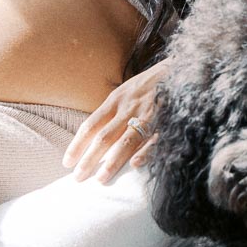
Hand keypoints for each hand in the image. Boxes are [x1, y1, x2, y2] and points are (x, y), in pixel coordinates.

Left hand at [62, 59, 168, 183]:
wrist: (180, 68)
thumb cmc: (149, 84)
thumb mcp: (125, 91)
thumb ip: (111, 111)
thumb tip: (93, 134)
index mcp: (116, 101)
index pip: (90, 126)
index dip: (77, 145)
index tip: (67, 162)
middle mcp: (128, 109)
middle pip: (104, 137)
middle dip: (89, 158)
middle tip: (77, 178)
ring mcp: (148, 115)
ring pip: (126, 141)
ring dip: (113, 161)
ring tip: (100, 179)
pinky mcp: (167, 121)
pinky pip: (155, 139)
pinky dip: (146, 152)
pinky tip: (135, 165)